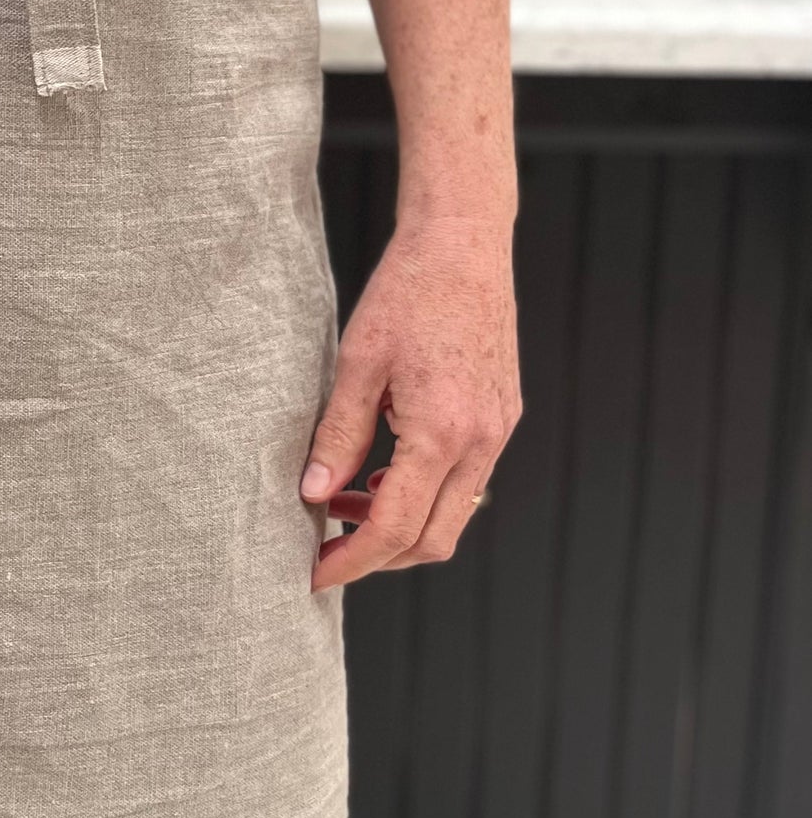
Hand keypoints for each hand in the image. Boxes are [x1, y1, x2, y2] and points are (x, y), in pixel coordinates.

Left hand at [301, 214, 519, 590]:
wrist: (465, 243)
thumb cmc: (407, 292)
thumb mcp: (356, 363)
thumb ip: (338, 434)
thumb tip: (314, 495)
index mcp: (442, 431)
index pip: (395, 528)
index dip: (352, 561)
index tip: (315, 574)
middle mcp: (481, 440)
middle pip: (433, 539)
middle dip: (378, 555)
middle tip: (326, 544)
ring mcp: (498, 430)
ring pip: (453, 514)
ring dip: (401, 521)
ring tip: (345, 499)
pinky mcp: (502, 416)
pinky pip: (466, 479)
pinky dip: (425, 491)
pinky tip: (385, 469)